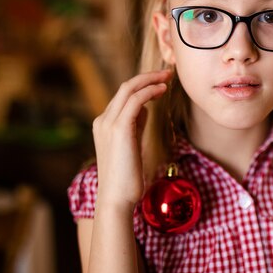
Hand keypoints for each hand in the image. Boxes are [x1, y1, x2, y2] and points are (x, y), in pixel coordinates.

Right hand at [92, 70, 171, 208]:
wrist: (116, 199)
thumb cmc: (127, 178)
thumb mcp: (131, 145)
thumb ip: (135, 126)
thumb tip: (145, 108)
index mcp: (104, 124)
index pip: (123, 96)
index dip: (143, 85)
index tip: (161, 82)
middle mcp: (103, 120)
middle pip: (125, 87)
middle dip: (148, 77)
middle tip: (168, 73)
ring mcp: (108, 123)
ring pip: (129, 89)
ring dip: (150, 80)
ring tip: (169, 78)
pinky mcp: (119, 129)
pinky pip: (135, 100)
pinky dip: (150, 91)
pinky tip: (163, 90)